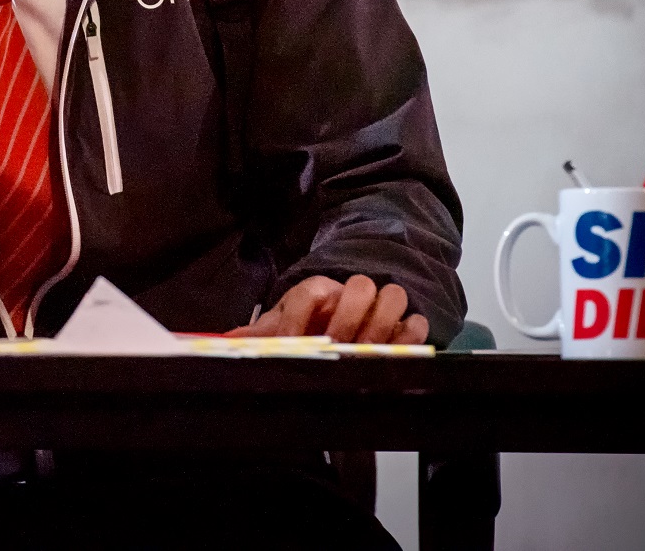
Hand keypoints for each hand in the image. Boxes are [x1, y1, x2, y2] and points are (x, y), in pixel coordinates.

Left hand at [236, 274, 428, 345]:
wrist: (341, 322)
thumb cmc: (309, 324)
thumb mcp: (281, 327)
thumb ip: (258, 335)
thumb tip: (226, 341)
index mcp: (317, 292)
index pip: (311, 291)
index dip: (300, 318)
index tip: (292, 342)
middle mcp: (350, 294)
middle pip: (360, 286)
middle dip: (350, 318)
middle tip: (339, 347)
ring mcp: (380, 308)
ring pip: (394, 296)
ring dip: (383, 325)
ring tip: (368, 353)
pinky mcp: (406, 327)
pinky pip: (418, 323)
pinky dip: (410, 338)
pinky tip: (394, 357)